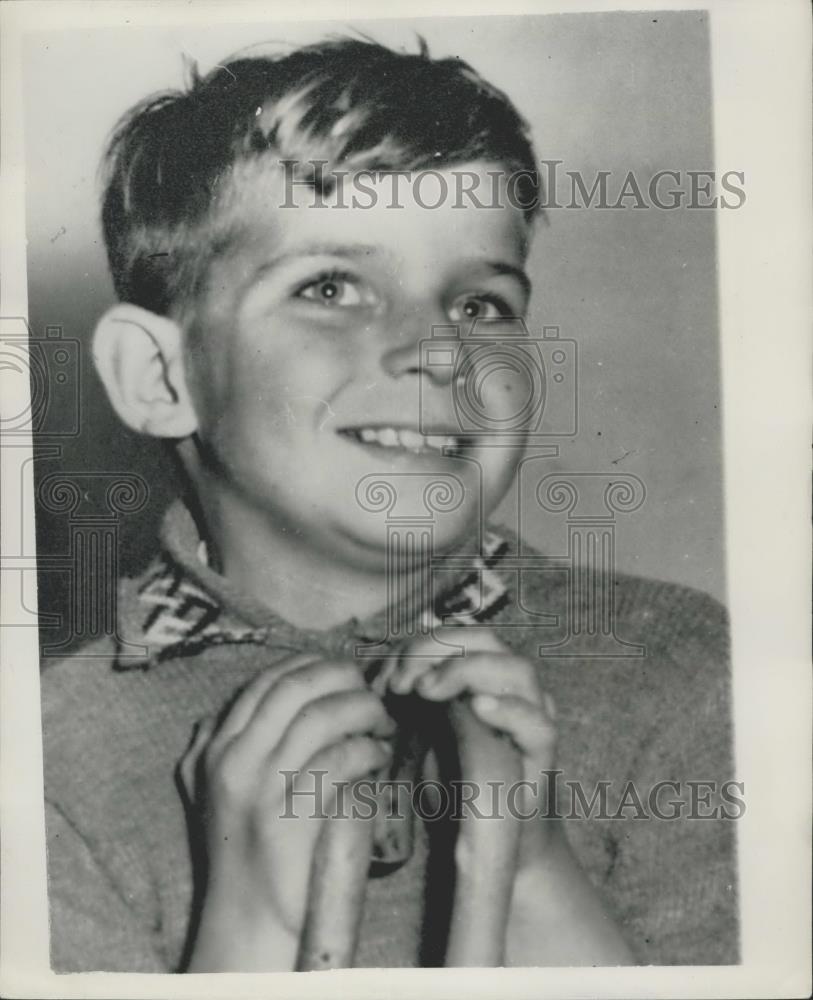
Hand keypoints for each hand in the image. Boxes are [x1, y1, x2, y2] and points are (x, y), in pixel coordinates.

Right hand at [177, 652, 393, 970]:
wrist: (248, 921)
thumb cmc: (248, 851)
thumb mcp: (217, 790)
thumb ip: (225, 744)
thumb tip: (252, 701)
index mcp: (216, 747)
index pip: (266, 681)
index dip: (313, 666)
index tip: (345, 671)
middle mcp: (231, 760)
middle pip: (294, 689)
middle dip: (342, 679)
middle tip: (372, 691)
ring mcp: (257, 788)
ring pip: (320, 718)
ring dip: (362, 710)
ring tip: (382, 723)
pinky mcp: (287, 816)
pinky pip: (337, 761)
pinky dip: (366, 750)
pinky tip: (379, 756)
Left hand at [388, 628, 632, 965]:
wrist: (498, 847)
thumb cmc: (455, 786)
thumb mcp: (420, 737)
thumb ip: (406, 704)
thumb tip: (370, 679)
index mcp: (484, 677)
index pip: (455, 635)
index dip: (417, 646)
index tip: (382, 676)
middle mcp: (513, 689)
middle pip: (485, 640)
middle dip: (436, 650)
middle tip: (399, 682)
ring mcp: (534, 718)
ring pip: (517, 670)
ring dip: (467, 670)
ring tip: (426, 690)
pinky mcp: (544, 759)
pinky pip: (539, 725)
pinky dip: (510, 711)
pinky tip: (478, 707)